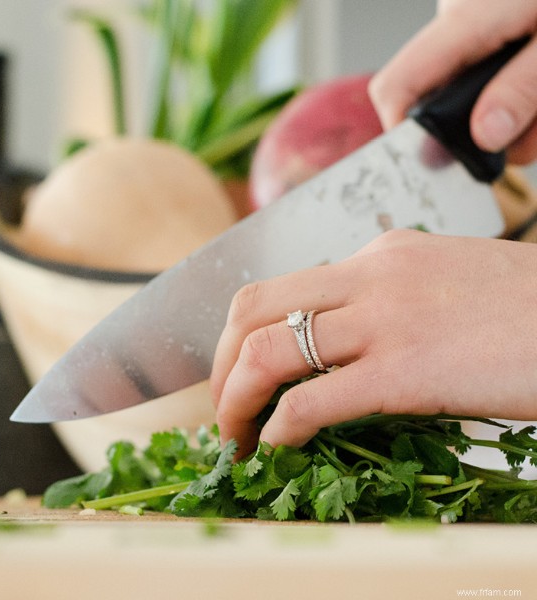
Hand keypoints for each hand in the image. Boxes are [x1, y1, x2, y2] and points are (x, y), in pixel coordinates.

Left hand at [210, 230, 536, 458]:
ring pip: (267, 350)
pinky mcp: (408, 370)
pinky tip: (277, 449)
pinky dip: (279, 429)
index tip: (241, 373)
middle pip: (252, 308)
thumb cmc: (530, 311)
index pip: (285, 287)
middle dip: (220, 363)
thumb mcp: (450, 282)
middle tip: (222, 406)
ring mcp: (387, 320)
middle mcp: (371, 275)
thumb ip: (392, 300)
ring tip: (234, 437)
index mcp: (382, 254)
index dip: (245, 335)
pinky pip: (314, 400)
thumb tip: (346, 343)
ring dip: (234, 399)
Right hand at [368, 0, 536, 163]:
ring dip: (524, 110)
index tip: (440, 161)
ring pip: (481, 87)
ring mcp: (480, 14)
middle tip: (536, 132)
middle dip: (494, 127)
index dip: (406, 132)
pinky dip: (529, 83)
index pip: (397, 87)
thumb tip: (484, 135)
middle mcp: (461, 15)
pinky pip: (502, 65)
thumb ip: (526, 88)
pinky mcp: (500, 16)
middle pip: (446, 96)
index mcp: (467, 18)